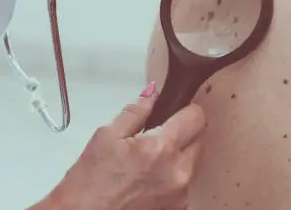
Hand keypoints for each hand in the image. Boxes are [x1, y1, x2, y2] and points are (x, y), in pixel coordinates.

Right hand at [47, 82, 206, 209]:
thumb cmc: (90, 181)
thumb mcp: (107, 135)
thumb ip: (135, 111)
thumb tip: (153, 92)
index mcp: (161, 147)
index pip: (196, 117)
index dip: (187, 109)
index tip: (177, 110)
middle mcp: (178, 171)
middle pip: (200, 139)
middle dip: (184, 132)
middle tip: (159, 134)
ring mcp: (180, 192)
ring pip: (194, 162)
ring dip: (180, 155)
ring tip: (150, 160)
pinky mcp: (177, 207)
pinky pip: (185, 183)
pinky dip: (174, 176)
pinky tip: (150, 178)